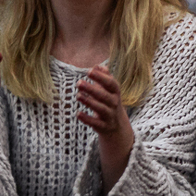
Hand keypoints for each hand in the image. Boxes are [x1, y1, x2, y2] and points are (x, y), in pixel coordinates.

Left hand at [77, 64, 135, 190]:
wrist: (118, 129)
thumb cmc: (110, 105)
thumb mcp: (110, 93)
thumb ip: (104, 79)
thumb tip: (98, 66)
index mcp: (116, 94)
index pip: (112, 84)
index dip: (102, 78)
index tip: (90, 71)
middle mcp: (115, 105)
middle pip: (105, 96)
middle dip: (93, 89)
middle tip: (79, 82)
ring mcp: (110, 117)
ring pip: (101, 109)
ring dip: (90, 102)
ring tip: (78, 96)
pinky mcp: (104, 128)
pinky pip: (96, 124)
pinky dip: (87, 119)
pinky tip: (78, 114)